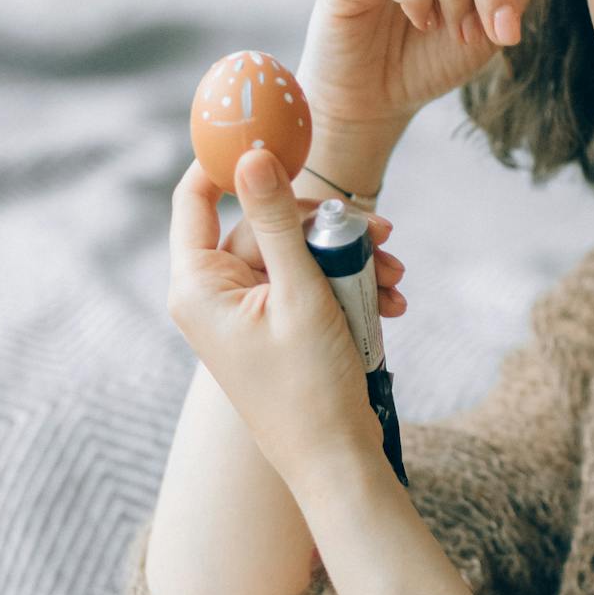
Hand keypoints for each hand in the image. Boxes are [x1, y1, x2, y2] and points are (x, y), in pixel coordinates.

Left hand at [167, 149, 404, 499]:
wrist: (334, 461)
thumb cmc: (311, 386)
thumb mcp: (301, 293)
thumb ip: (277, 221)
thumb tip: (251, 155)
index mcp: (197, 285)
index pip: (194, 196)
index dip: (226, 159)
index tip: (274, 133)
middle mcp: (211, 295)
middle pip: (265, 224)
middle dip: (329, 227)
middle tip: (383, 230)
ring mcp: (243, 312)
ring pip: (295, 254)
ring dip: (350, 259)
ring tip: (399, 277)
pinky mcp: (272, 326)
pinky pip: (306, 285)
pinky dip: (348, 287)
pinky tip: (393, 301)